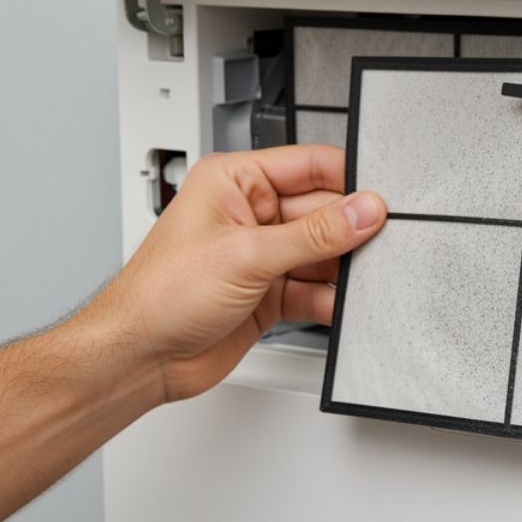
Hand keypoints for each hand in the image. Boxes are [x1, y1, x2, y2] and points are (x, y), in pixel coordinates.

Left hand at [78, 144, 385, 402]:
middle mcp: (249, 214)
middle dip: (350, 230)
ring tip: (365, 279)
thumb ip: (313, 234)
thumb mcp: (246, 254)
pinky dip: (331, 299)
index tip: (381, 199)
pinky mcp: (268, 294)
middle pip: (323, 212)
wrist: (140, 356)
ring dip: (343, 269)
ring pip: (322, 254)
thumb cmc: (160, 294)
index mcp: (235, 181)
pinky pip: (314, 289)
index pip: (309, 165)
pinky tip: (343, 305)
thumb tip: (362, 211)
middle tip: (382, 244)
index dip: (349, 180)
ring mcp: (260, 256)